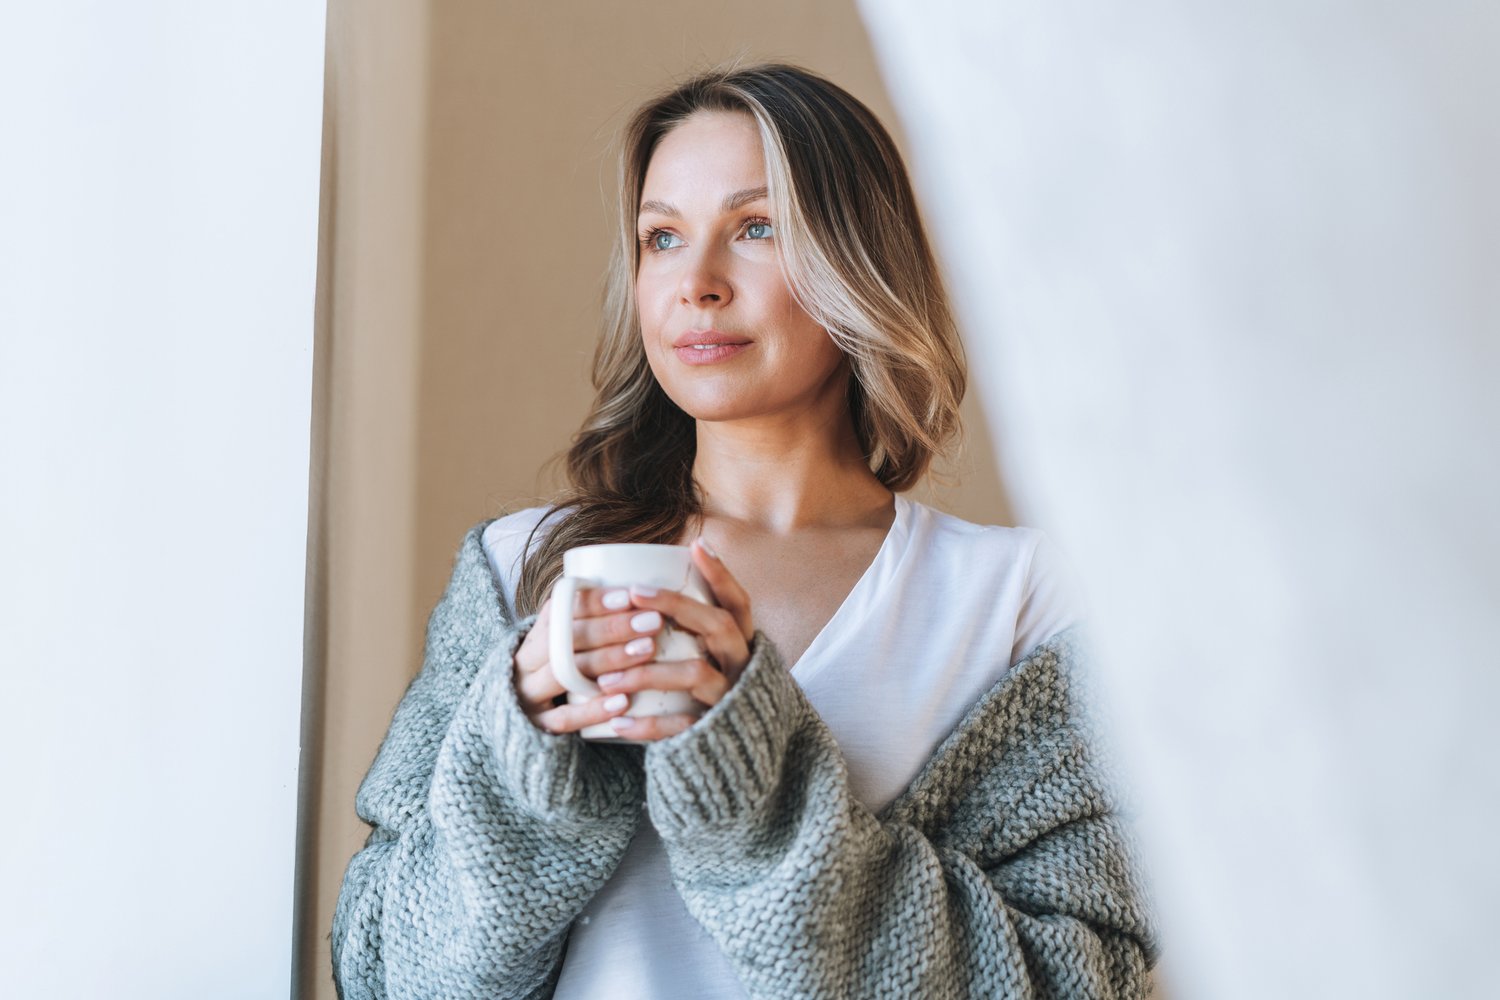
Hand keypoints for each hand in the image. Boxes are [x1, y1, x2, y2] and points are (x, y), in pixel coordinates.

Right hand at [512, 585, 665, 734]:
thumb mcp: (564, 644)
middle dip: (612, 627)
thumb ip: (590, 622)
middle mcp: (527, 661)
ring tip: (647, 650)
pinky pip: (565, 718)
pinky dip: (593, 708)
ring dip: (609, 660)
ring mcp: (529, 694)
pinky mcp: (537, 725)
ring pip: (566, 673)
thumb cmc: (559, 671)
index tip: (630, 595)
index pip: (560, 609)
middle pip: (567, 639)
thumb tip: (642, 589)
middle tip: (652, 621)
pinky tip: (624, 700)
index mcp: (535, 634)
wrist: (518, 718)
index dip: (594, 601)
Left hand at [596, 538, 754, 741]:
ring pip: (696, 674)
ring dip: (647, 670)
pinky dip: (647, 726)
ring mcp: (731, 699)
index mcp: (742, 643)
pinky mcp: (715, 734)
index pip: (739, 602)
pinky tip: (617, 722)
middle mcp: (742, 666)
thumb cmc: (713, 692)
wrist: (737, 758)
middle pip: (718, 626)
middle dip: (676, 605)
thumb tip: (657, 578)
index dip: (721, 573)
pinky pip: (681, 726)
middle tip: (634, 594)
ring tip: (606, 677)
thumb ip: (696, 627)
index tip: (695, 545)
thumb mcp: (714, 657)